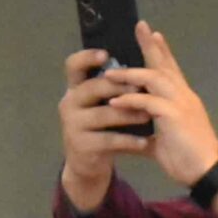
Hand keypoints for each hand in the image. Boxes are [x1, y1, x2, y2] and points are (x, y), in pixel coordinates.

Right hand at [58, 48, 151, 211]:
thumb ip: (112, 83)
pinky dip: (128, 141)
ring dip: (128, 114)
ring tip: (148, 115)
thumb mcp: (100, 103)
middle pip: (92, 88)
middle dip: (118, 87)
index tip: (106, 54)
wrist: (86, 163)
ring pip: (103, 114)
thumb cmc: (99, 126)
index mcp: (75, 88)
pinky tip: (145, 142)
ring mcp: (73, 125)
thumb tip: (134, 58)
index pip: (73, 65)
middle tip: (141, 88)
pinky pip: (108, 140)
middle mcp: (69, 103)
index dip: (87, 57)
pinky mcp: (82, 146)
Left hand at [104, 24, 217, 187]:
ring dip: (130, 74)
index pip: (171, 69)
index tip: (152, 34)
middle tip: (139, 26)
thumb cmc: (189, 159)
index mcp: (183, 100)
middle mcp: (184, 96)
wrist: (208, 173)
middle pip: (164, 64)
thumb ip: (149, 136)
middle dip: (151, 45)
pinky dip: (131, 100)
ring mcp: (181, 104)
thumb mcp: (164, 145)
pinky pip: (148, 103)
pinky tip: (115, 101)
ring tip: (109, 73)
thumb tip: (134, 139)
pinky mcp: (175, 116)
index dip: (162, 51)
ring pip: (154, 78)